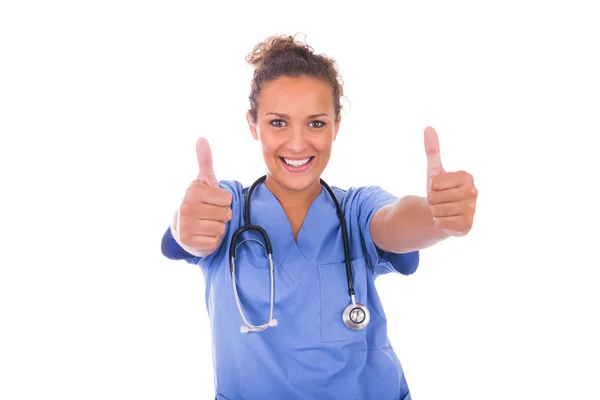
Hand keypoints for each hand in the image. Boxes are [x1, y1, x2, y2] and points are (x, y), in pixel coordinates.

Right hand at [177, 137, 232, 252]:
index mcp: (193, 191)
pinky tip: (202, 234)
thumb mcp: (203, 181)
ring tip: (206, 224)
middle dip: (221, 215)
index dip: (223, 201)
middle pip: (226, 213)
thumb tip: (202, 138)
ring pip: (221, 227)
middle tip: (209, 214)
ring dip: (217, 227)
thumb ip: (205, 161)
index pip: (227, 198)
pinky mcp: (189, 242)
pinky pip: (214, 241)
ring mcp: (186, 225)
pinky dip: (212, 240)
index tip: (211, 201)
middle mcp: (186, 207)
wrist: (182, 228)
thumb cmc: (199, 202)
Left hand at [424, 126, 477, 236]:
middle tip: (440, 200)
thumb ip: (432, 150)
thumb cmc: (440, 190)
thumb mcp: (434, 170)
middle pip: (435, 197)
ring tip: (443, 209)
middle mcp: (473, 192)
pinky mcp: (467, 226)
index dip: (432, 187)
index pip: (435, 183)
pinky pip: (441, 223)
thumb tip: (428, 128)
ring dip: (435, 211)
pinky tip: (446, 220)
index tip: (440, 188)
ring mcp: (472, 210)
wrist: (443, 213)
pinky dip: (438, 222)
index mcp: (467, 177)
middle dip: (432, 200)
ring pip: (437, 210)